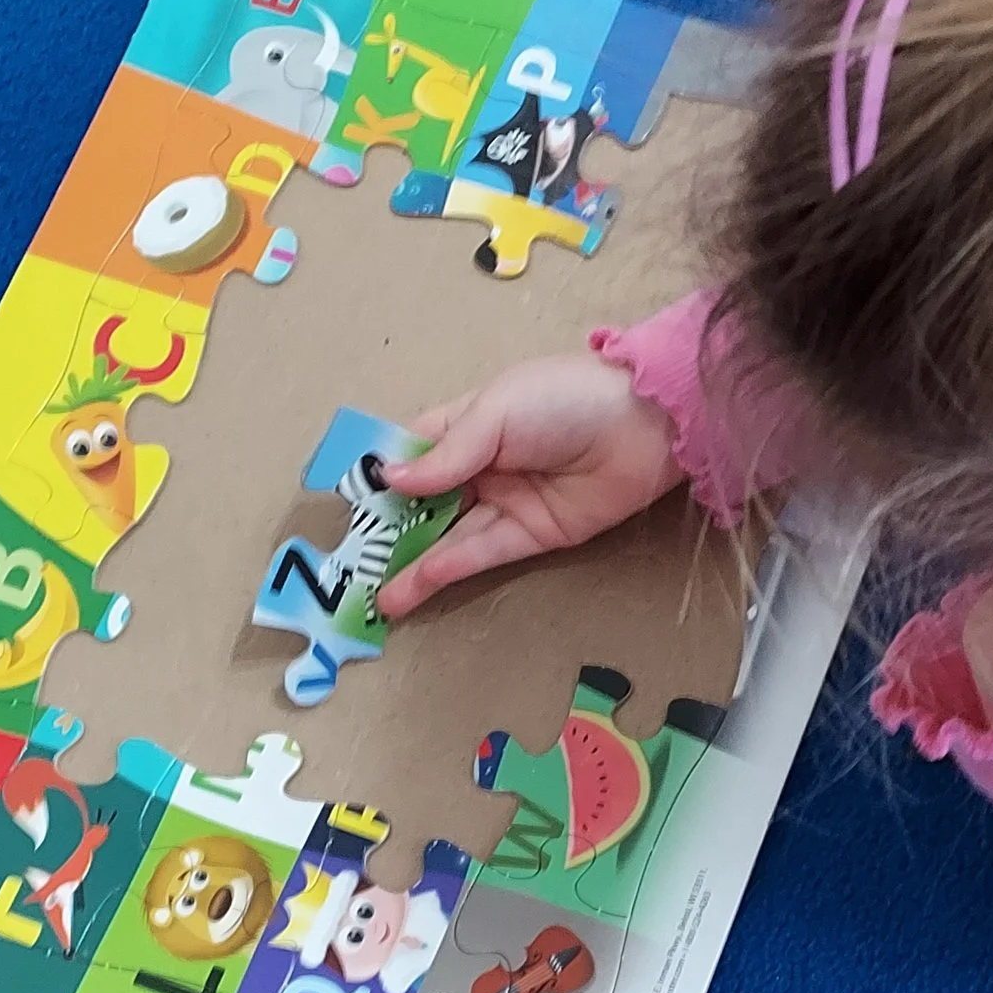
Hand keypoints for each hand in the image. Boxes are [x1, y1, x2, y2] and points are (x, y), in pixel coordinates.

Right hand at [374, 354, 684, 618]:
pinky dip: (449, 567)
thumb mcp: (497, 412)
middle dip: (387, 531)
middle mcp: (480, 465)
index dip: (378, 477)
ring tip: (374, 594)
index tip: (345, 504)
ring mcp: (506, 501)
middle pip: (423, 502)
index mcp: (466, 423)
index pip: (410, 452)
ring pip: (448, 535)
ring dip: (412, 563)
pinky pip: (483, 552)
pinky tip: (416, 582)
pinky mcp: (533, 535)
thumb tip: (389, 478)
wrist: (647, 424)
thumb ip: (446, 453)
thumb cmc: (565, 398)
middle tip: (350, 564)